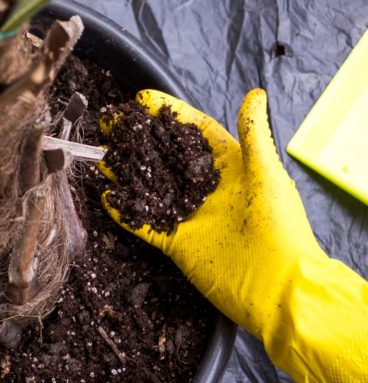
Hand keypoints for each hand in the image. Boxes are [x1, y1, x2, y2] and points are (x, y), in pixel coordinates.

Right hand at [100, 89, 367, 382]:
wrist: (278, 289)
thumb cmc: (281, 229)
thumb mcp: (267, 176)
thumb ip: (255, 135)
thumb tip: (255, 93)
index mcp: (231, 167)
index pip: (195, 133)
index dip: (170, 115)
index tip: (143, 101)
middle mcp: (206, 188)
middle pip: (166, 157)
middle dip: (139, 139)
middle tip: (111, 123)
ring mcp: (189, 215)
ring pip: (150, 188)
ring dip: (126, 172)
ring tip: (101, 156)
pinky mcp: (176, 242)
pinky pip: (145, 224)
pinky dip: (125, 213)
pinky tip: (106, 197)